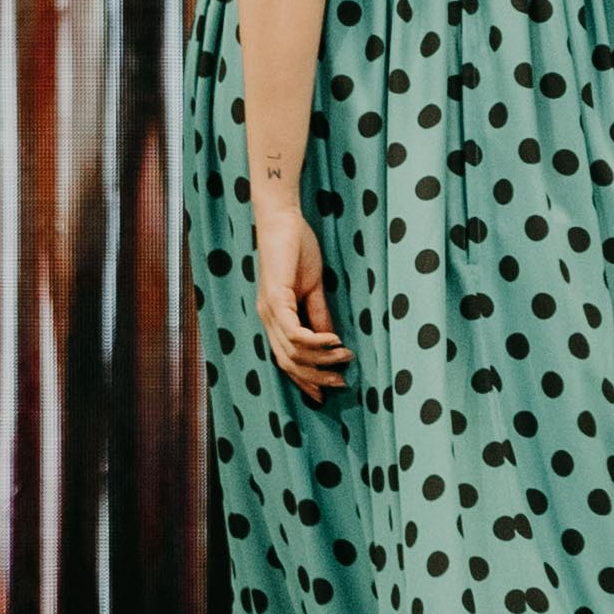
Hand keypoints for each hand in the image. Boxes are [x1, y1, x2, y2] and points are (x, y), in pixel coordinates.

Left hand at [255, 203, 349, 400]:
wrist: (282, 219)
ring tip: (345, 358)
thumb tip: (331, 342)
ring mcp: (269, 309)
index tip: (324, 394)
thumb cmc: (296, 248)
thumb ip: (318, 314)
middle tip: (340, 382)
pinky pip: (295, 332)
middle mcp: (267, 318)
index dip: (304, 380)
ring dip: (322, 360)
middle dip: (315, 378)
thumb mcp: (312, 288)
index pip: (286, 360)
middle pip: (288, 363)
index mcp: (274, 318)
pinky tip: (334, 341)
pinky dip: (316, 342)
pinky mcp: (276, 298)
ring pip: (293, 352)